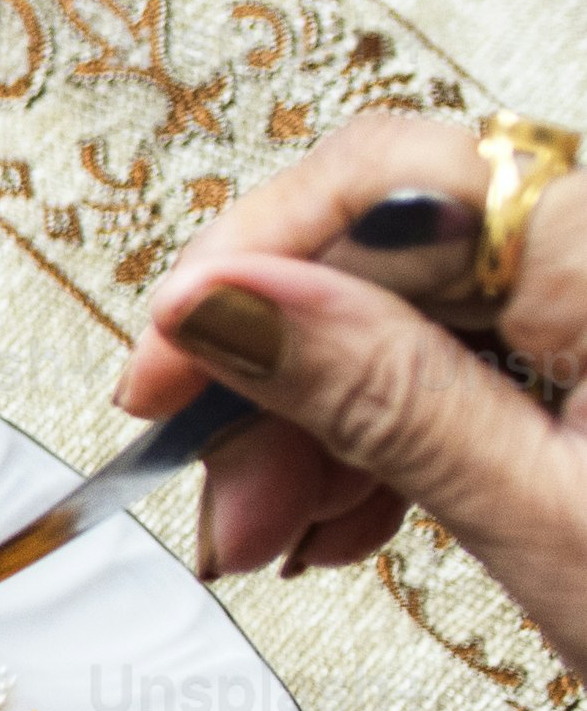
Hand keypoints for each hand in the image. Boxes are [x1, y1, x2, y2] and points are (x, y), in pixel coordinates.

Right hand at [117, 106, 586, 647]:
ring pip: (423, 303)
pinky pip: (484, 345)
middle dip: (277, 365)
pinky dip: (403, 428)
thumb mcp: (554, 523)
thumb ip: (382, 397)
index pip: (380, 178)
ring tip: (282, 532)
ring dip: (327, 414)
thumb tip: (224, 304)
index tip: (162, 367)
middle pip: (393, 244)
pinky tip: (360, 513)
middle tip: (214, 486)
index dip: (241, 261)